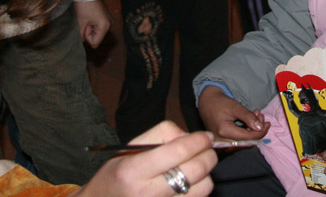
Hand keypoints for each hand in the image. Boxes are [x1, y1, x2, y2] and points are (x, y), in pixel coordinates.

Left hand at [75, 0, 111, 47]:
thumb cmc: (84, 6)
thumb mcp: (81, 22)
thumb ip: (81, 35)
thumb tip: (80, 42)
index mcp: (105, 26)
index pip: (95, 43)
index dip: (87, 37)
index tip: (85, 26)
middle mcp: (109, 25)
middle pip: (97, 38)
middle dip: (89, 32)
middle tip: (86, 21)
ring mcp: (109, 21)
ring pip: (98, 32)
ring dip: (91, 28)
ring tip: (88, 18)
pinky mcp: (107, 18)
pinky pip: (99, 27)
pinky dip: (94, 24)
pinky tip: (91, 17)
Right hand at [76, 121, 217, 196]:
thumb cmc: (116, 177)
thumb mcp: (128, 149)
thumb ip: (160, 135)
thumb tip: (189, 137)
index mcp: (134, 170)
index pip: (178, 151)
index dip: (198, 141)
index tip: (206, 136)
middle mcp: (148, 193)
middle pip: (195, 169)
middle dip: (208, 154)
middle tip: (207, 149)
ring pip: (203, 188)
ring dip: (205, 174)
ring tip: (195, 168)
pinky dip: (200, 190)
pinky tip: (190, 184)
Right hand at [198, 85, 269, 139]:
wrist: (206, 101)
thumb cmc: (219, 102)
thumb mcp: (235, 106)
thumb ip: (247, 117)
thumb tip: (260, 128)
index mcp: (224, 131)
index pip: (248, 138)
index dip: (260, 132)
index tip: (267, 123)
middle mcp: (222, 140)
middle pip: (246, 142)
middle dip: (257, 131)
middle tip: (262, 117)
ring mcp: (222, 142)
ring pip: (243, 142)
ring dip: (253, 131)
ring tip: (257, 116)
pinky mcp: (223, 141)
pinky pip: (238, 140)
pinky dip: (247, 132)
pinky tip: (251, 121)